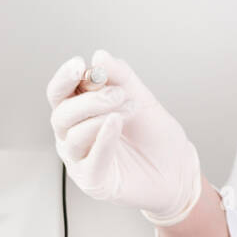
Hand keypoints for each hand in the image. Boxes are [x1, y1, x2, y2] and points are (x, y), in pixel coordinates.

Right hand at [46, 49, 202, 223]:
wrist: (176, 168)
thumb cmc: (155, 136)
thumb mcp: (141, 99)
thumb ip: (121, 77)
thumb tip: (100, 56)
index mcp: (81, 113)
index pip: (60, 92)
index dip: (66, 78)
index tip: (79, 65)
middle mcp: (74, 135)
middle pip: (62, 113)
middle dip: (89, 99)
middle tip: (117, 93)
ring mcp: (81, 159)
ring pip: (72, 136)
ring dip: (99, 117)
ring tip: (127, 109)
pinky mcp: (94, 180)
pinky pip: (90, 160)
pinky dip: (102, 139)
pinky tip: (115, 124)